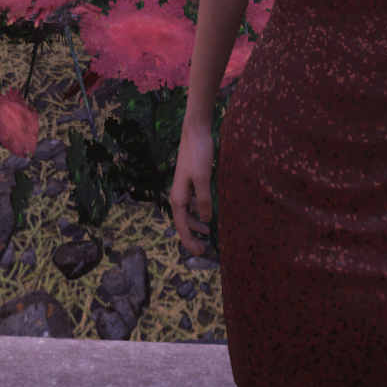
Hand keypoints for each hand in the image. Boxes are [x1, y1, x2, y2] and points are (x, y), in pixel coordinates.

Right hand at [170, 124, 215, 256]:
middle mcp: (179, 194)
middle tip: (204, 248)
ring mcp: (184, 187)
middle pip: (183, 221)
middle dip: (192, 235)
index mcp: (179, 197)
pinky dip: (198, 210)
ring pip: (187, 212)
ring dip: (195, 223)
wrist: (195, 132)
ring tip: (208, 231)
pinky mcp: (190, 180)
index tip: (199, 253)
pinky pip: (192, 201)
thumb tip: (207, 218)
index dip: (189, 241)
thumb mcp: (203, 180)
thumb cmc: (198, 155)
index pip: (181, 226)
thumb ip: (205, 200)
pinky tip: (206, 211)